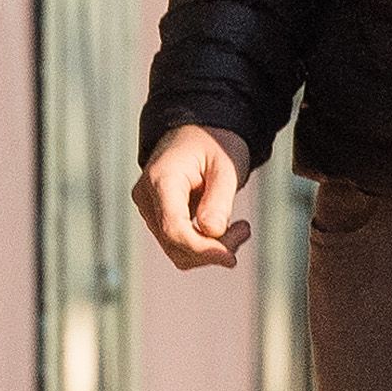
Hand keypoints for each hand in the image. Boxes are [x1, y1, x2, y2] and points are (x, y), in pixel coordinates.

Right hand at [134, 123, 252, 269]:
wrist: (197, 132)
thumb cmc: (213, 144)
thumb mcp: (226, 166)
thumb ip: (219, 200)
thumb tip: (212, 233)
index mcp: (161, 179)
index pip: (174, 229)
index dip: (202, 249)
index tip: (231, 257)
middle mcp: (146, 197)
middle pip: (175, 244)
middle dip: (212, 249)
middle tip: (244, 230)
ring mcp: (149, 209)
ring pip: (176, 250)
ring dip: (210, 250)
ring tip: (240, 229)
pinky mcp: (158, 217)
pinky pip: (178, 244)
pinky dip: (204, 245)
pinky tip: (226, 230)